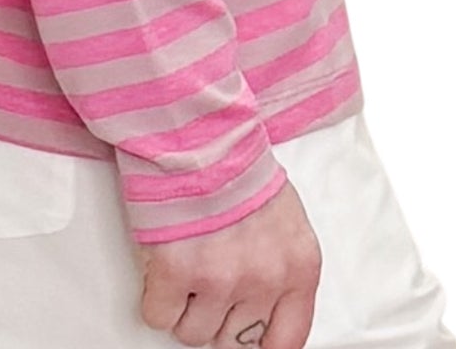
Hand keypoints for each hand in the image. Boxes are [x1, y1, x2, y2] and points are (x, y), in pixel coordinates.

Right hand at [135, 178, 322, 348]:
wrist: (198, 127)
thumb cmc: (236, 162)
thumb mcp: (283, 217)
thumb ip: (278, 267)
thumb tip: (258, 304)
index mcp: (298, 266)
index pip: (286, 340)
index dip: (258, 342)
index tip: (244, 336)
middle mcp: (263, 279)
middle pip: (233, 341)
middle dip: (217, 315)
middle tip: (208, 282)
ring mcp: (219, 279)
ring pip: (193, 333)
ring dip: (185, 304)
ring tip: (186, 261)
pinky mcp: (176, 272)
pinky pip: (159, 316)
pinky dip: (157, 296)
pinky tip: (165, 263)